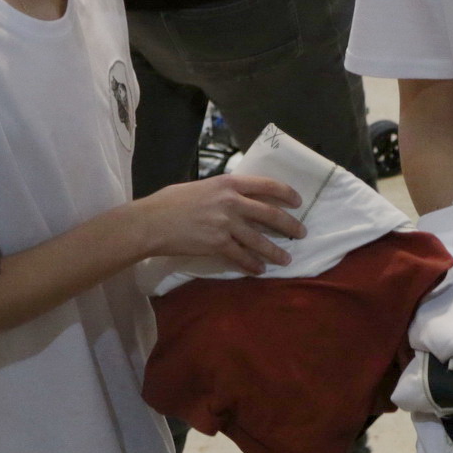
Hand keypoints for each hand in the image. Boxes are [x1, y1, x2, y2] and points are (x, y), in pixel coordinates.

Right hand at [130, 175, 305, 273]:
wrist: (152, 222)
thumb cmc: (171, 202)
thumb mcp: (202, 187)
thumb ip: (223, 192)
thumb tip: (239, 199)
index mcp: (229, 183)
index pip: (267, 185)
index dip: (286, 194)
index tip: (298, 202)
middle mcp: (232, 202)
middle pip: (270, 214)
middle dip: (289, 226)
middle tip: (301, 233)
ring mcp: (226, 224)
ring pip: (259, 240)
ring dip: (275, 252)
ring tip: (285, 259)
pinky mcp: (218, 244)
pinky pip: (241, 257)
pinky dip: (252, 265)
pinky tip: (259, 270)